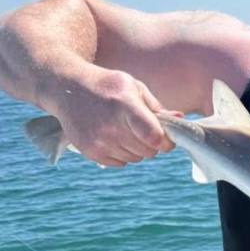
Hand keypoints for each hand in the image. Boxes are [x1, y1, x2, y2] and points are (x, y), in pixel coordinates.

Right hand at [49, 66, 181, 167]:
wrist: (68, 89)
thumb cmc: (109, 86)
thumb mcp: (134, 87)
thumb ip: (157, 107)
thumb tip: (180, 120)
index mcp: (125, 106)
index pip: (153, 136)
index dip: (166, 141)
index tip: (167, 137)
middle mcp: (110, 127)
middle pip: (149, 150)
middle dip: (153, 143)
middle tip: (145, 129)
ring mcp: (98, 141)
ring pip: (136, 158)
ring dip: (138, 149)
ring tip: (127, 130)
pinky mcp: (90, 152)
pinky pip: (120, 164)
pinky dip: (123, 154)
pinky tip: (114, 137)